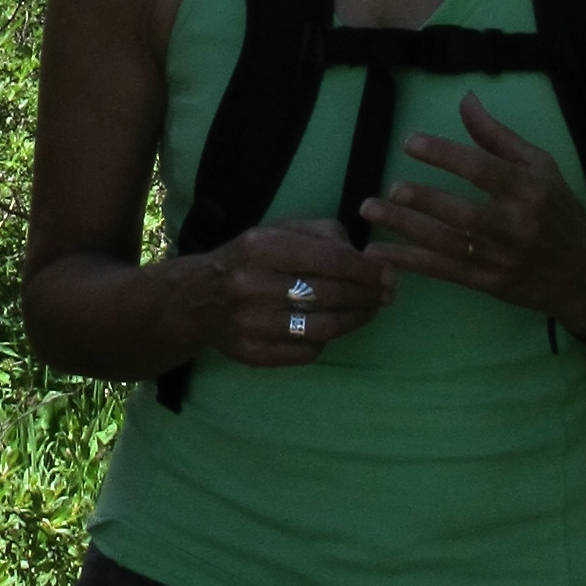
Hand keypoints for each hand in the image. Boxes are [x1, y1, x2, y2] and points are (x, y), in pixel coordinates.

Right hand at [181, 215, 393, 368]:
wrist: (196, 299)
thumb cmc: (247, 259)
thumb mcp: (276, 231)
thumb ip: (322, 234)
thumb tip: (363, 256)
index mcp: (262, 247)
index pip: (330, 260)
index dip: (367, 270)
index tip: (390, 275)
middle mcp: (254, 285)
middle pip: (331, 295)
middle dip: (368, 295)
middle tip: (387, 294)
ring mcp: (252, 324)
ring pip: (323, 327)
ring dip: (356, 320)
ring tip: (368, 311)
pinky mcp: (253, 354)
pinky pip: (307, 352)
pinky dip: (326, 340)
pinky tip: (332, 327)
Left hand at [360, 93, 585, 327]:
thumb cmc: (560, 214)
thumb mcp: (541, 167)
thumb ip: (498, 136)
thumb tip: (465, 99)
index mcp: (529, 191)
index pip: (483, 170)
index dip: (445, 155)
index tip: (410, 142)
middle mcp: (515, 226)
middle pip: (461, 212)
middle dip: (422, 200)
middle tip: (391, 188)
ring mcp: (499, 258)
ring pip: (446, 243)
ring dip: (405, 228)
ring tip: (370, 211)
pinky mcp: (487, 284)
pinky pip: (442, 271)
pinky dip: (408, 262)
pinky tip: (378, 252)